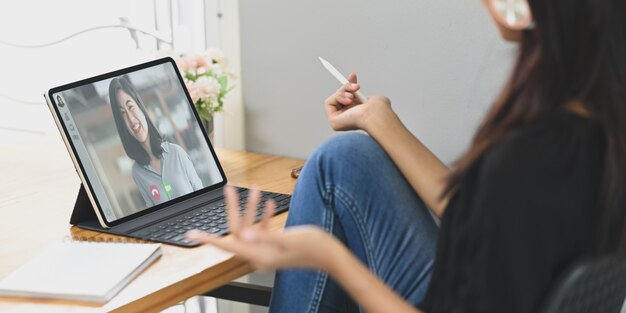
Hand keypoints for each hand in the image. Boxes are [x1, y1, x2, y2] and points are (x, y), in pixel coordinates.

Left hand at [186, 186, 339, 270]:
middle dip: (233, 208)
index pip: (228, 245)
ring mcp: (266, 249)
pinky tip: (268, 204)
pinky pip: (262, 229)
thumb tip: (246, 236)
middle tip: (228, 189)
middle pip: (238, 230)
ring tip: (255, 187)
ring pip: (250, 226)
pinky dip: (263, 216)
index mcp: (260, 255)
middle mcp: (260, 254)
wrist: (330, 255)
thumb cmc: (314, 247)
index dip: (209, 239)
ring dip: (252, 207)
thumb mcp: (290, 240)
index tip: (193, 234)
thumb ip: (267, 238)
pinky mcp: (274, 244)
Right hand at [324, 73, 393, 131]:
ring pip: (335, 98)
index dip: (349, 87)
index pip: (349, 99)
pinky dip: (338, 97)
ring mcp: (340, 122)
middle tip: (355, 86)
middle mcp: (348, 120)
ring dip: (343, 92)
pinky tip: (348, 101)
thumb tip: (355, 88)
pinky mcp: (334, 122)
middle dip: (346, 87)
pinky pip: (329, 102)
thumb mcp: (371, 98)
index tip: (353, 76)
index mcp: (358, 115)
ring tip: (353, 96)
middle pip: (340, 97)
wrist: (376, 116)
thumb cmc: (379, 110)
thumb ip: (362, 95)